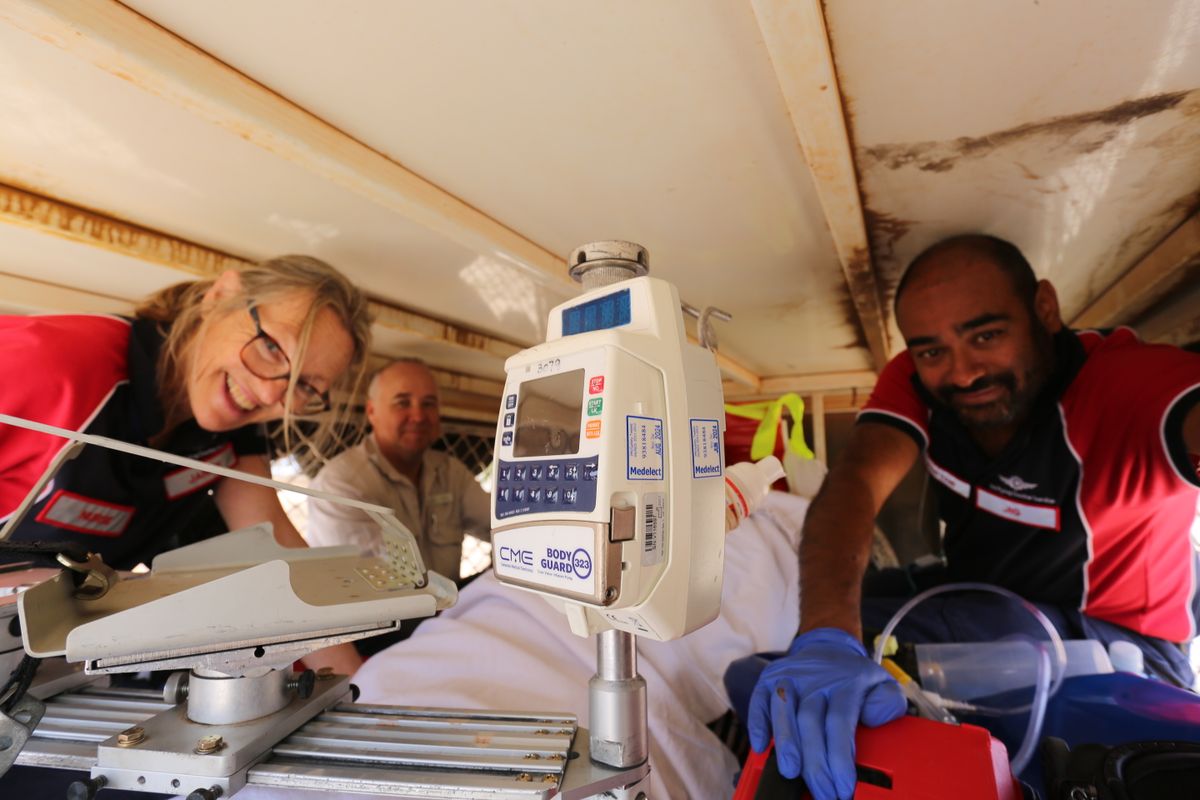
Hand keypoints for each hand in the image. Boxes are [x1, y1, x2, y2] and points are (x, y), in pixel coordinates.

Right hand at [747, 628, 904, 799]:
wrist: (828, 647)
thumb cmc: (855, 678)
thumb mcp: (884, 684)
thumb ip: (888, 702)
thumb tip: (875, 717)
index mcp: (846, 683)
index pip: (840, 721)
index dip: (840, 757)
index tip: (843, 786)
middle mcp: (815, 679)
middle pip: (810, 720)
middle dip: (814, 762)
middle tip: (822, 792)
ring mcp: (790, 677)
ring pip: (783, 708)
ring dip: (785, 742)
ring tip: (790, 771)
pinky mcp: (769, 679)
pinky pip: (759, 700)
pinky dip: (757, 722)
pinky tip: (760, 745)